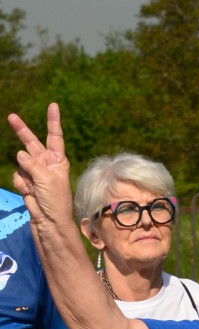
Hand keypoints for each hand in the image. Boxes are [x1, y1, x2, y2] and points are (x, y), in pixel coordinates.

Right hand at [9, 102, 74, 227]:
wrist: (49, 223)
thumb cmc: (56, 201)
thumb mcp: (47, 179)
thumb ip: (32, 164)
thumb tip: (19, 153)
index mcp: (58, 160)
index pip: (55, 136)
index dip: (53, 121)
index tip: (53, 105)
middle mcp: (47, 164)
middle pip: (32, 143)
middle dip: (22, 131)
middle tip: (11, 116)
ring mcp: (35, 173)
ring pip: (20, 164)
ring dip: (25, 176)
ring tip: (36, 189)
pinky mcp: (26, 183)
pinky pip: (17, 177)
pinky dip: (21, 185)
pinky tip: (30, 194)